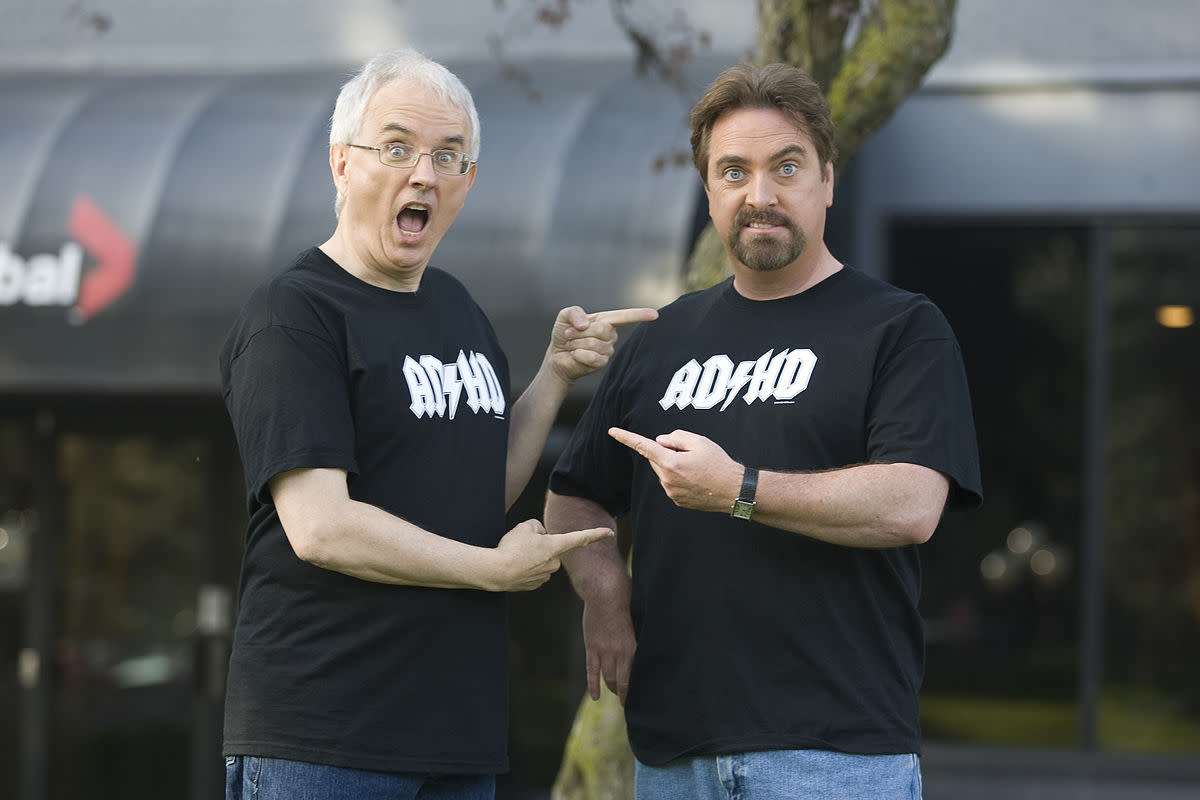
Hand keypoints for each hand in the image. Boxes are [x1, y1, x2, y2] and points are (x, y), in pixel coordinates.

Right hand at [491, 520, 612, 591]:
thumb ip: (536, 526)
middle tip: (522, 544)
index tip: (609, 532)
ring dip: (531, 556)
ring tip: (516, 556)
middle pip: (551, 547)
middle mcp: (554, 562)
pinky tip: (515, 567)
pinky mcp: (535, 585)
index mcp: (555, 546)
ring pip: (541, 560)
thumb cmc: (511, 548)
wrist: (496, 572)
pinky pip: (533, 571)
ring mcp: (545, 575)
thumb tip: (540, 535)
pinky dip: (525, 568)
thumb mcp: (524, 527)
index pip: (580, 538)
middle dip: (539, 544)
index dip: (595, 533)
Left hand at [547, 306, 657, 383]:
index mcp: (605, 320)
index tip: (654, 314)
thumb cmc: (565, 334)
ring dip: (577, 343)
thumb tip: (586, 324)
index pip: (625, 316)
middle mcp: (610, 334)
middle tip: (571, 334)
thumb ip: (574, 313)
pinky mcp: (602, 363)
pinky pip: (592, 357)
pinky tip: (576, 355)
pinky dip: (579, 354)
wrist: (557, 356)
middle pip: (603, 329)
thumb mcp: (564, 316)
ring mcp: (607, 350)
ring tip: (572, 345)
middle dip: (581, 331)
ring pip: (595, 343)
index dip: (640, 315)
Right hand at [582, 591, 636, 703]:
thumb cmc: (625, 600)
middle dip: (624, 692)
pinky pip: (591, 671)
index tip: (639, 694)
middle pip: (621, 680)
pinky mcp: (591, 647)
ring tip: (615, 693)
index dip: (635, 688)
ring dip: (612, 688)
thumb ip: (639, 635)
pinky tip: (596, 696)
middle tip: (627, 700)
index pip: (635, 675)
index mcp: (633, 646)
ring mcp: (603, 651)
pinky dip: (593, 686)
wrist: (604, 592)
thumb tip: (648, 644)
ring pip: (608, 678)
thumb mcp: (638, 619)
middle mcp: (619, 652)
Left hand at [608, 427, 742, 513]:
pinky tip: (698, 480)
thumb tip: (660, 442)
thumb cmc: (718, 463)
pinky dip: (680, 478)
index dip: (626, 437)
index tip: (611, 431)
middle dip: (667, 452)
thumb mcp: (700, 441)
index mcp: (670, 463)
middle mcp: (666, 480)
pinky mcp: (677, 501)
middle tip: (691, 454)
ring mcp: (671, 493)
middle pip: (657, 459)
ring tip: (698, 469)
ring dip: (674, 466)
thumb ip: (676, 437)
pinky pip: (671, 484)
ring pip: (664, 472)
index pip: (643, 446)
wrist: (734, 491)